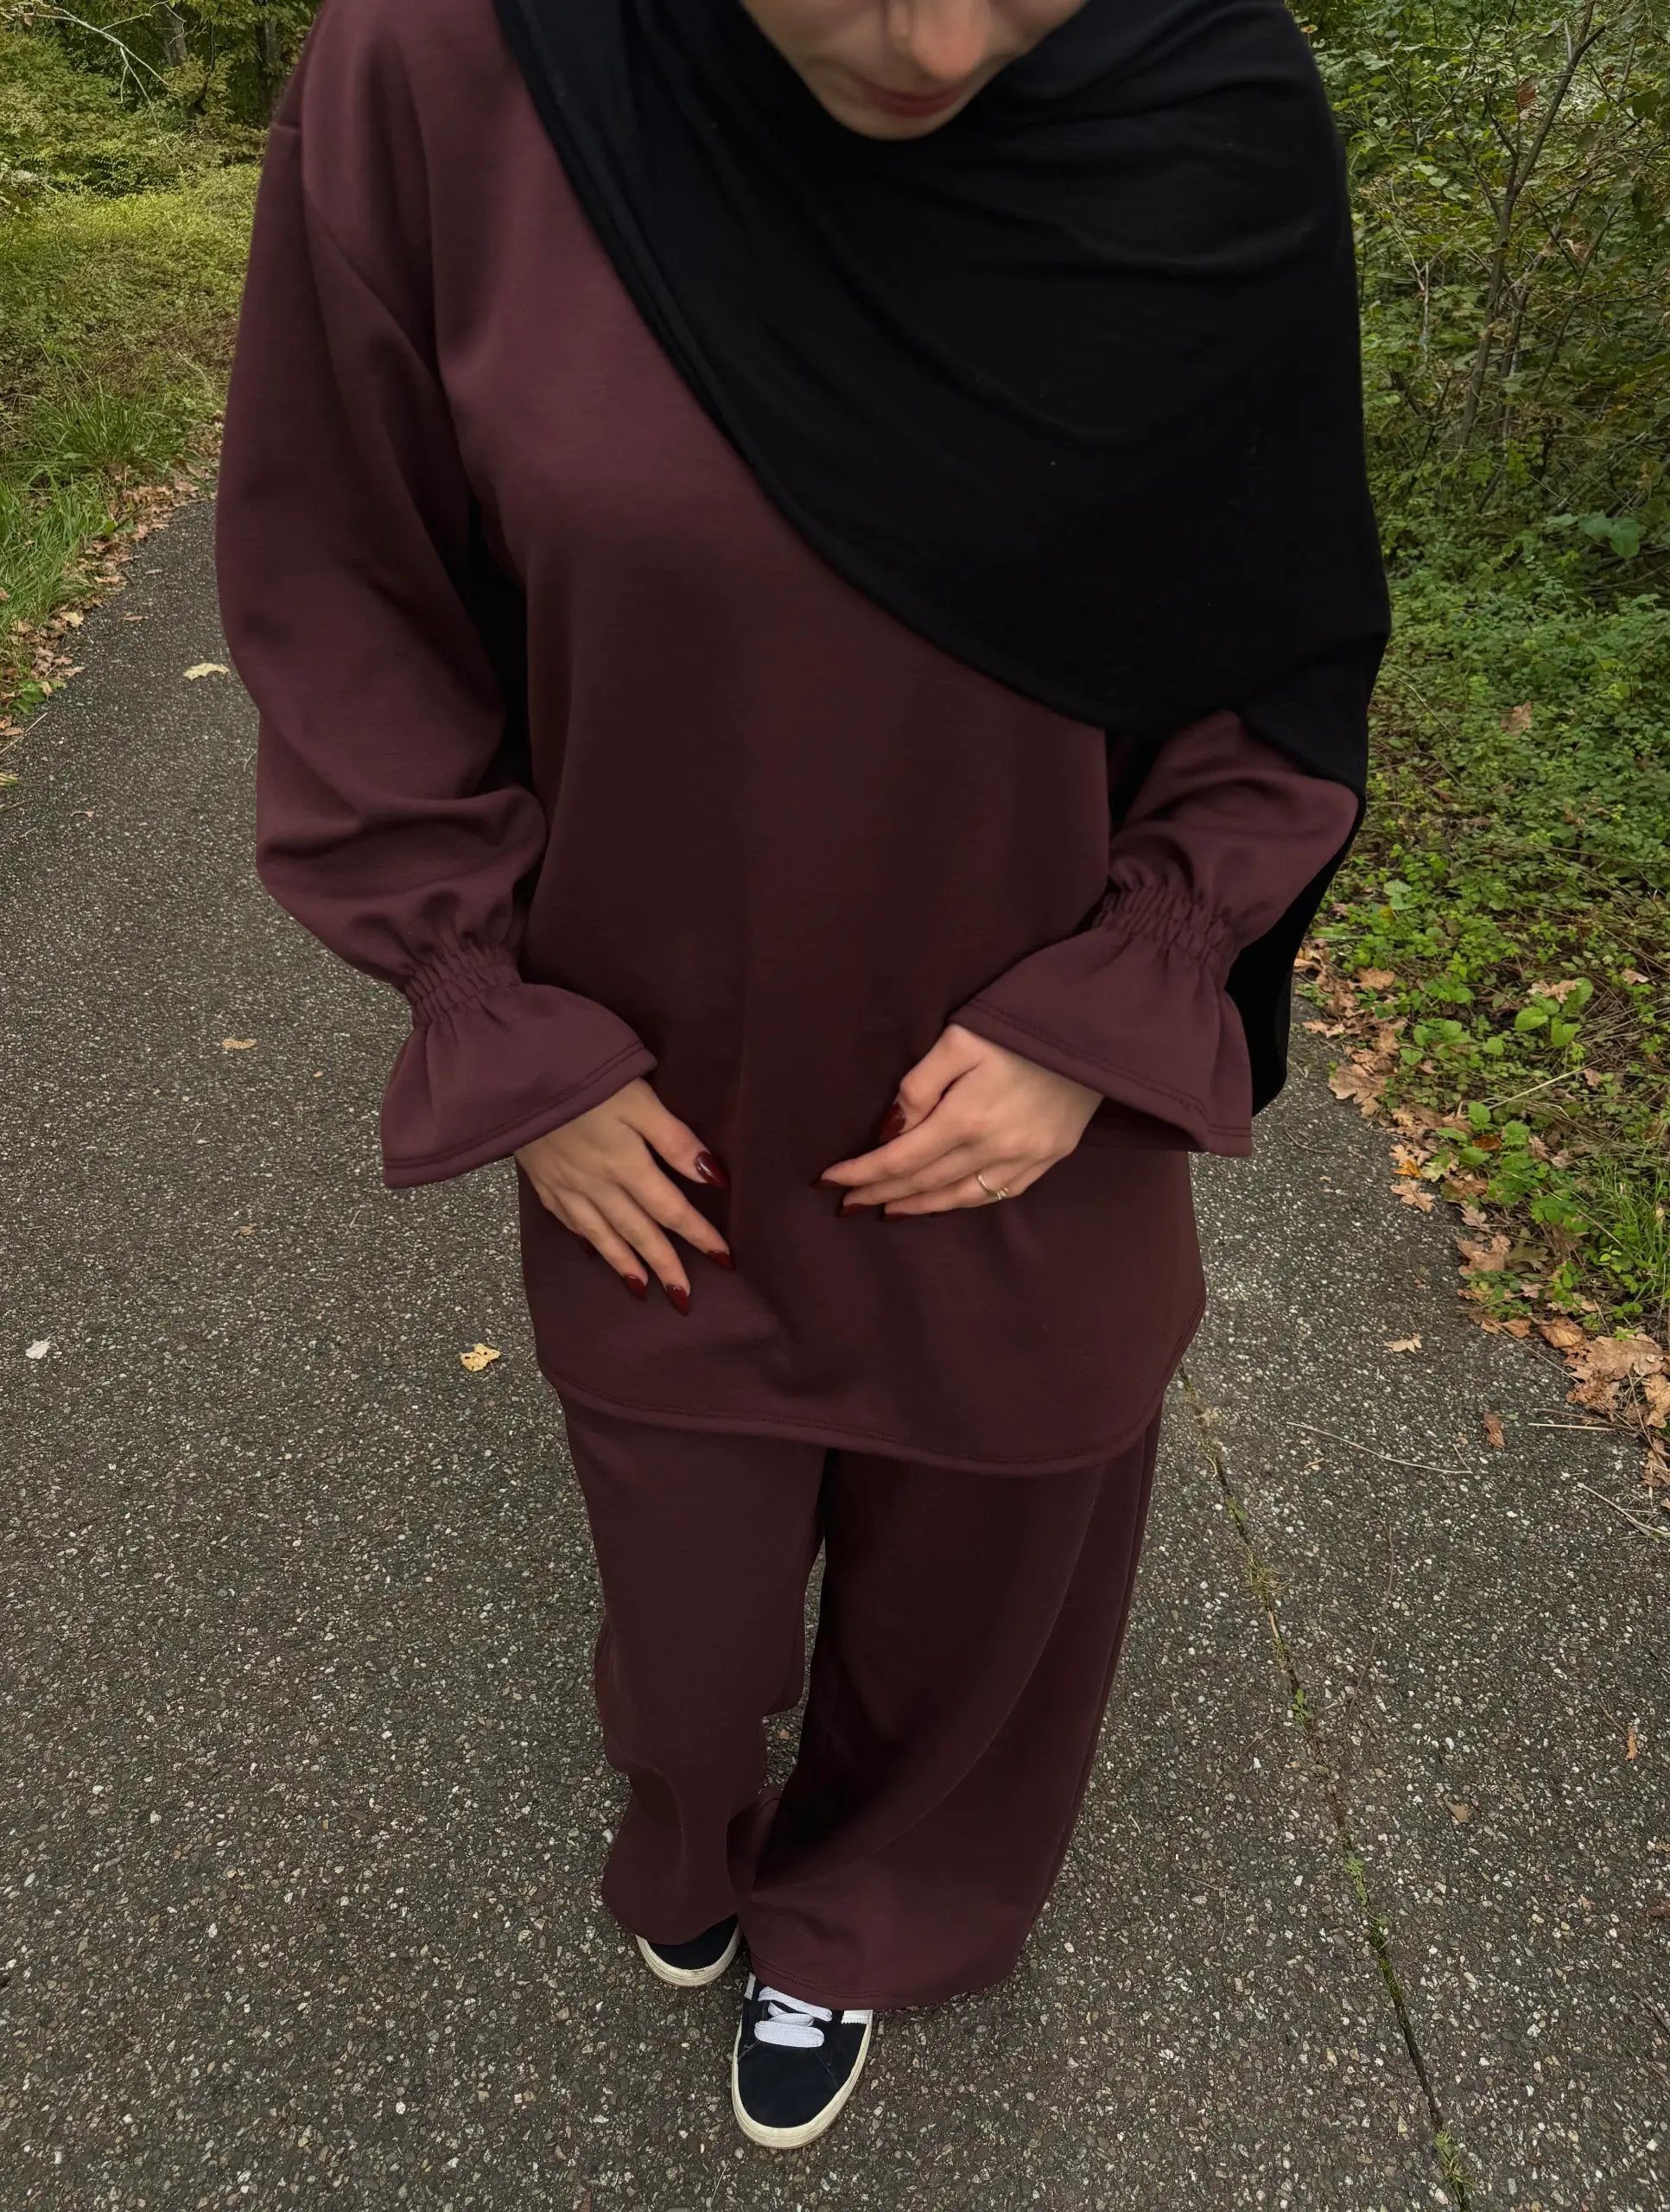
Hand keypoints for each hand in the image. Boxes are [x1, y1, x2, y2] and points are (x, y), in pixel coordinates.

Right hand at [515, 1079, 731, 1310]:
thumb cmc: (585, 1077)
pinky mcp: (542, 1181)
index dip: (699, 1236)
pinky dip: (587, 1241)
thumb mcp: (640, 1100)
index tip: (723, 1260)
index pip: (671, 1210)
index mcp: (627, 1166)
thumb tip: (712, 1178)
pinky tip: (594, 1250)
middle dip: (664, 1266)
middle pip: (638, 1232)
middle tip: (684, 1299)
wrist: (514, 1074)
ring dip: (625, 1265)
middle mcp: (597, 1185)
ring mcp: (565, 1186)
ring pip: (601, 1235)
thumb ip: (675, 1140)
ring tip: (642, 1290)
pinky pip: (568, 1222)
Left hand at [819, 1024, 1100, 1216]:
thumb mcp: (959, 1039)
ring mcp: (1027, 1157)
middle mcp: (995, 1148)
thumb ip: (919, 1085)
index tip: (829, 1181)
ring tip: (888, 1209)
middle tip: (848, 1204)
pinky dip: (964, 1202)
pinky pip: (998, 1194)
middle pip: (924, 1182)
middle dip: (881, 1193)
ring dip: (919, 1206)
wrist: (1095, 1026)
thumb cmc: (1019, 1024)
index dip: (861, 1173)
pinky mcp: (1050, 1156)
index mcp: (966, 1118)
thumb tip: (889, 1130)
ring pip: (961, 1196)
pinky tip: (946, 1202)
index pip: (899, 1158)